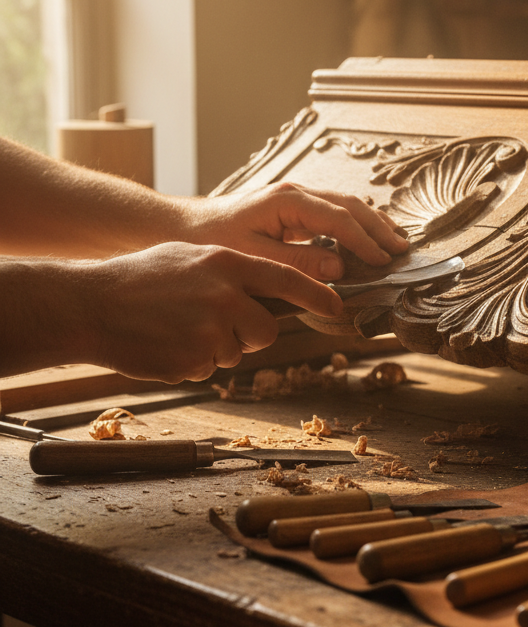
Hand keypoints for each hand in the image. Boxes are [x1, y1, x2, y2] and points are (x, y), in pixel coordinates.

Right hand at [84, 242, 342, 381]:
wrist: (89, 305)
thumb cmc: (138, 279)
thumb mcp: (189, 258)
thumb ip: (230, 271)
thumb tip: (267, 286)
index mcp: (226, 263)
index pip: (288, 280)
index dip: (318, 296)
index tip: (338, 308)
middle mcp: (225, 296)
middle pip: (266, 330)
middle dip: (249, 334)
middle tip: (214, 324)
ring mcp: (211, 330)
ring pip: (236, 352)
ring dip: (214, 348)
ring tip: (177, 328)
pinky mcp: (194, 360)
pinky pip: (208, 368)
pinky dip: (191, 361)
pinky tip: (165, 344)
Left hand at [179, 183, 408, 280]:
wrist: (187, 229)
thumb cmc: (214, 242)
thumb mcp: (254, 257)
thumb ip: (297, 262)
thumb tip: (338, 266)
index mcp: (287, 200)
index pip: (339, 219)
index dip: (364, 241)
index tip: (383, 261)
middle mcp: (296, 192)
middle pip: (350, 205)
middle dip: (378, 227)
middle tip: (402, 250)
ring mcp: (296, 198)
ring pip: (346, 205)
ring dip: (372, 224)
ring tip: (395, 242)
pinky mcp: (294, 209)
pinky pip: (334, 213)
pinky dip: (355, 225)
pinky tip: (368, 238)